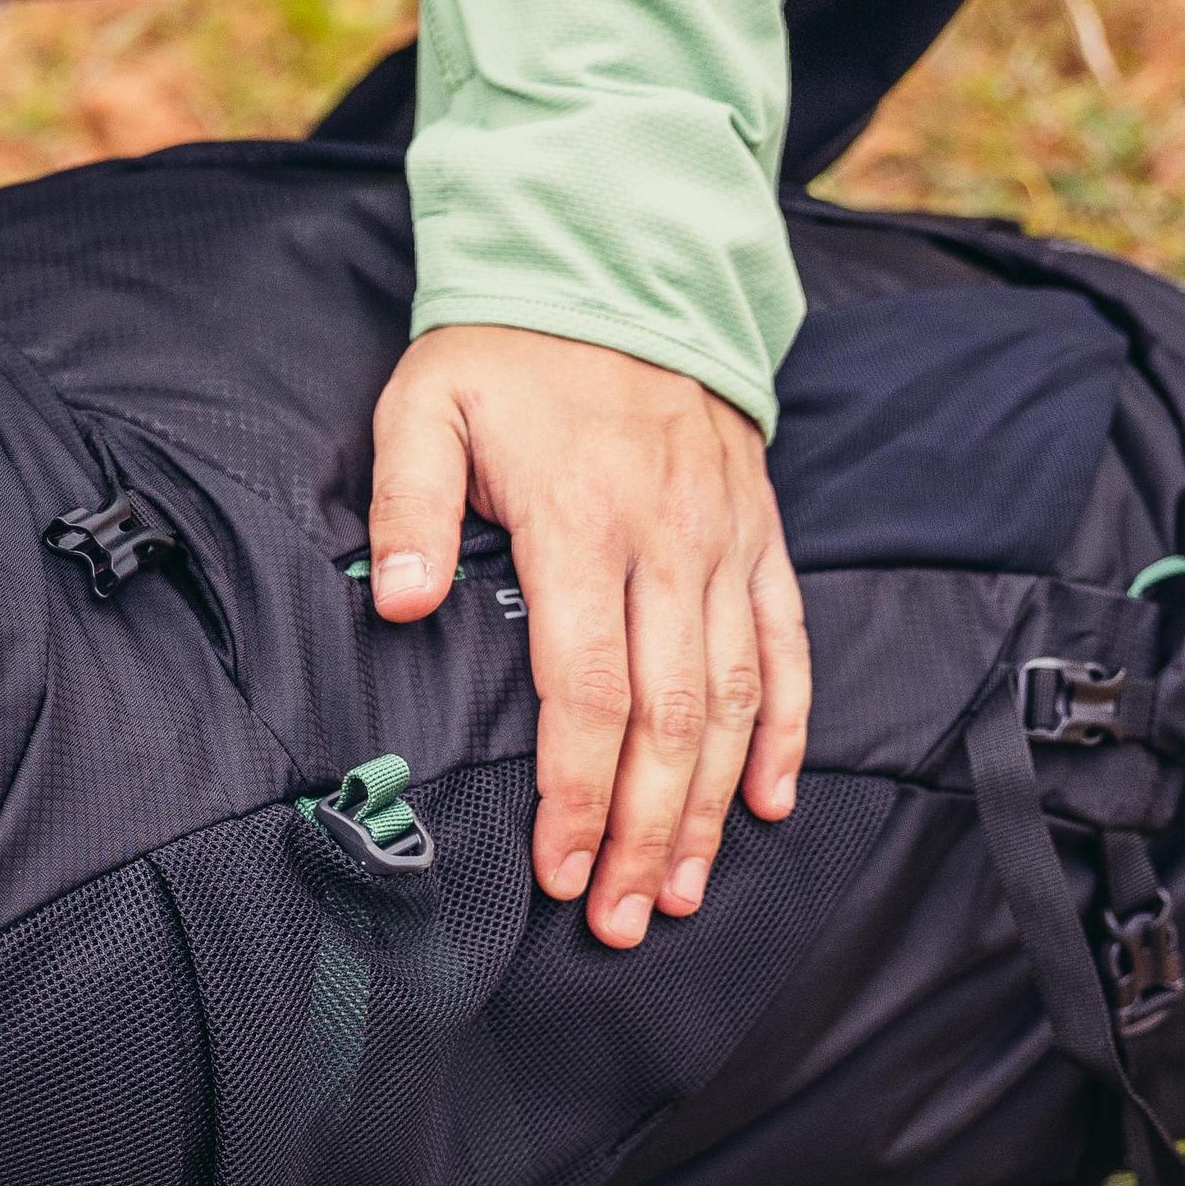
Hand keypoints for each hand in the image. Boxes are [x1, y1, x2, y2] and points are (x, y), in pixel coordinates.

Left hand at [364, 324, 806, 949]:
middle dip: (641, 830)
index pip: (586, 687)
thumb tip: (398, 604)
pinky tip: (768, 803)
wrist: (619, 267)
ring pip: (732, 699)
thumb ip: (408, 509)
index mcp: (580, 519)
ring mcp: (727, 541)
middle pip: (667, 717)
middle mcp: (668, 540)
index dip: (574, 789)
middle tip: (616, 918)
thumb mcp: (426, 405)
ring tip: (677, 890)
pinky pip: (787, 646)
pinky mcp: (761, 535)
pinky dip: (785, 729)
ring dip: (708, 806)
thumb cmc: (508, 353)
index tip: (555, 866)